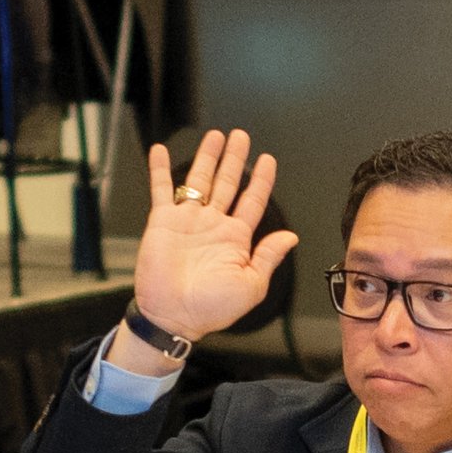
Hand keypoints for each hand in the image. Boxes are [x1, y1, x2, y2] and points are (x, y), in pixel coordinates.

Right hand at [131, 129, 297, 342]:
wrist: (174, 316)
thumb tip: (290, 237)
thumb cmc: (212, 308)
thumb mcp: (251, 285)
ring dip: (207, 157)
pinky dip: (160, 170)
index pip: (252, 201)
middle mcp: (213, 225)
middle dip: (235, 159)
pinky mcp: (163, 222)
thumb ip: (268, 257)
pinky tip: (160, 150)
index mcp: (236, 239)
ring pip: (199, 180)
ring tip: (215, 136)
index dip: (261, 180)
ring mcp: (188, 221)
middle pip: (227, 183)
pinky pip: (161, 190)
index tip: (268, 160)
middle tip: (241, 136)